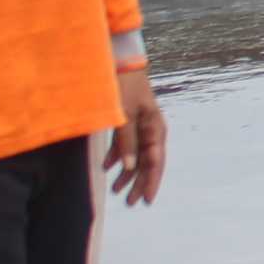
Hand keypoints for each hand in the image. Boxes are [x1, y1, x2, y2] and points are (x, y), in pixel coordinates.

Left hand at [109, 66, 167, 205]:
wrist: (119, 61)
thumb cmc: (123, 87)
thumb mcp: (123, 116)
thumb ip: (126, 142)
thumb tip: (128, 169)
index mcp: (155, 128)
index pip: (155, 162)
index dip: (151, 182)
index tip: (146, 200)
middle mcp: (151, 129)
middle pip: (147, 162)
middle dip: (139, 182)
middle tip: (131, 202)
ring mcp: (140, 125)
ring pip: (136, 155)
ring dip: (127, 173)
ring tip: (117, 190)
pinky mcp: (128, 120)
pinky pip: (125, 145)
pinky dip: (117, 157)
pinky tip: (107, 168)